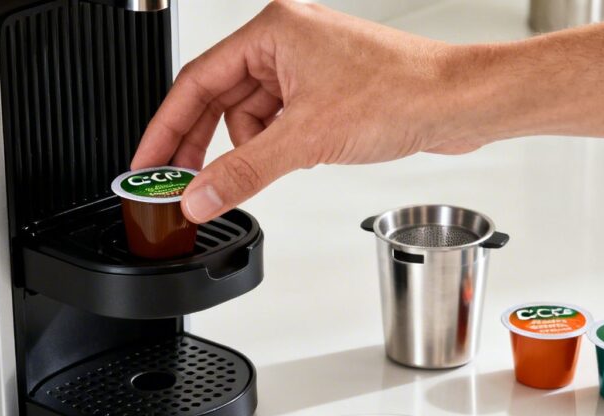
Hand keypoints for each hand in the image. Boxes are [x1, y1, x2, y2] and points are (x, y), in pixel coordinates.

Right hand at [132, 0, 480, 222]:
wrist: (457, 104)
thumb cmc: (401, 93)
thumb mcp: (306, 139)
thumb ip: (243, 172)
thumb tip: (199, 196)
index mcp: (272, 31)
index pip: (196, 82)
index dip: (165, 128)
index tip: (146, 164)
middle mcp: (286, 41)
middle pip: (220, 98)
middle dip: (202, 145)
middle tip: (180, 184)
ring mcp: (308, 65)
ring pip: (252, 115)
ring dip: (251, 149)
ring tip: (261, 172)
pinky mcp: (327, 90)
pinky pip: (281, 121)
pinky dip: (279, 147)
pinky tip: (295, 161)